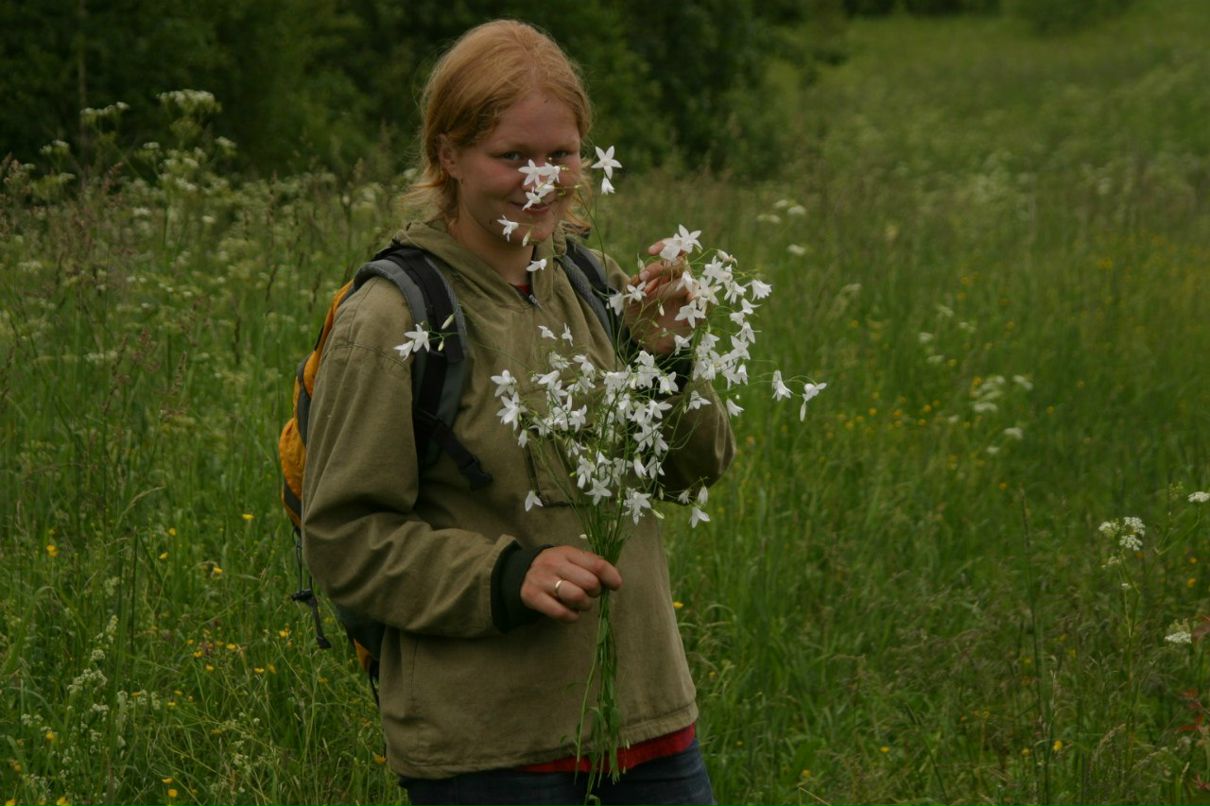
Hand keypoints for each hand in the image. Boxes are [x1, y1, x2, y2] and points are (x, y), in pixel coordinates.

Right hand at [521, 545, 622, 622]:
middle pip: (589, 583)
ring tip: (581, 603)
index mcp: (567, 552)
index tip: (616, 585)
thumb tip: (614, 577)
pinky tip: (571, 613)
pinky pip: (562, 613)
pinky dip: (572, 617)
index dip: (610, 576)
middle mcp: (554, 564)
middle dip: (595, 592)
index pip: (596, 564)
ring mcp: (543, 581)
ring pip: (577, 598)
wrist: (522, 574)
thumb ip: (591, 564)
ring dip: (585, 605)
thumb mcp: (571, 558)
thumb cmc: (555, 567)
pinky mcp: (534, 597)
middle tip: (591, 593)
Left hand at [621, 240, 696, 355]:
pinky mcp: (697, 314)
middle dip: (661, 267)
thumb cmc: (639, 315)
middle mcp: (681, 282)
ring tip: (651, 297)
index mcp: (667, 274)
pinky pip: (706, 303)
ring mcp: (690, 298)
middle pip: (680, 264)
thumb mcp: (630, 298)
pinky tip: (687, 302)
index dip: (666, 246)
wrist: (646, 341)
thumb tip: (641, 276)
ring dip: (670, 287)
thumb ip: (634, 285)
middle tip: (644, 277)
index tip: (650, 251)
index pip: (673, 252)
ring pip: (690, 282)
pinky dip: (698, 300)